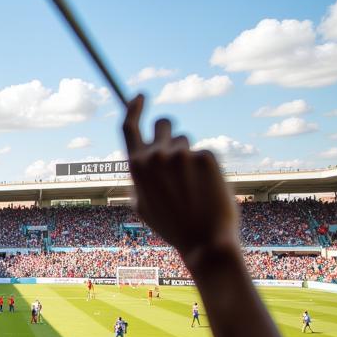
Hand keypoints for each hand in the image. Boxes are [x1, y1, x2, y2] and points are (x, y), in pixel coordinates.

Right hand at [122, 95, 239, 270]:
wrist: (205, 241)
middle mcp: (155, 156)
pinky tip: (207, 188)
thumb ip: (139, 178)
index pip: (129, 126)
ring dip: (187, 155)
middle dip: (168, 130)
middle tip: (177, 148)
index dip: (133, 107)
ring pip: (184, 140)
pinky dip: (206, 167)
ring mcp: (181, 155)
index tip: (140, 95)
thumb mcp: (142, 205)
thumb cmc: (173, 226)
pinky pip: (204, 152)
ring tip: (193, 184)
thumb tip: (140, 158)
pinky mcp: (205, 156)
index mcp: (135, 167)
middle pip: (162, 123)